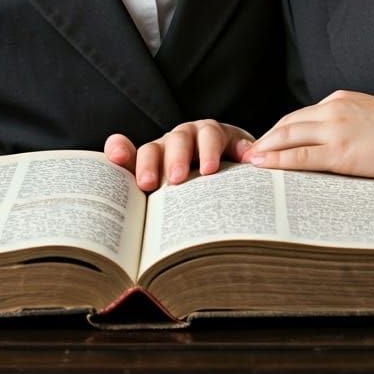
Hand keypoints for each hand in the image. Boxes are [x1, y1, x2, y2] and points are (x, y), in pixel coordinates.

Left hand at [104, 121, 254, 191]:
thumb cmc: (186, 188)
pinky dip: (241, 148)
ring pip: (204, 134)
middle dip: (172, 159)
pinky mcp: (233, 138)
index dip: (135, 159)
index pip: (143, 153)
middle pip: (173, 142)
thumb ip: (143, 206)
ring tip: (209, 170)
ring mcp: (206, 135)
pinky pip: (237, 140)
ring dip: (206, 151)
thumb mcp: (163, 196)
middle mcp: (179, 141)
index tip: (141, 181)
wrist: (221, 168)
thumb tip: (129, 239)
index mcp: (158, 153)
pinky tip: (245, 160)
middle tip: (174, 181)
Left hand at [244, 91, 373, 178]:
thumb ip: (347, 123)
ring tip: (248, 162)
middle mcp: (333, 109)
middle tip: (246, 153)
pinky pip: (300, 157)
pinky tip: (264, 166)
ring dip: (264, 149)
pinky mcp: (340, 151)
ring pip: (288, 137)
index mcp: (340, 99)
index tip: (263, 143)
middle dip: (264, 139)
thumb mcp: (370, 117)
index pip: (299, 115)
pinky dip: (277, 161)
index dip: (277, 131)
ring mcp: (335, 129)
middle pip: (287, 124)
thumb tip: (331, 143)